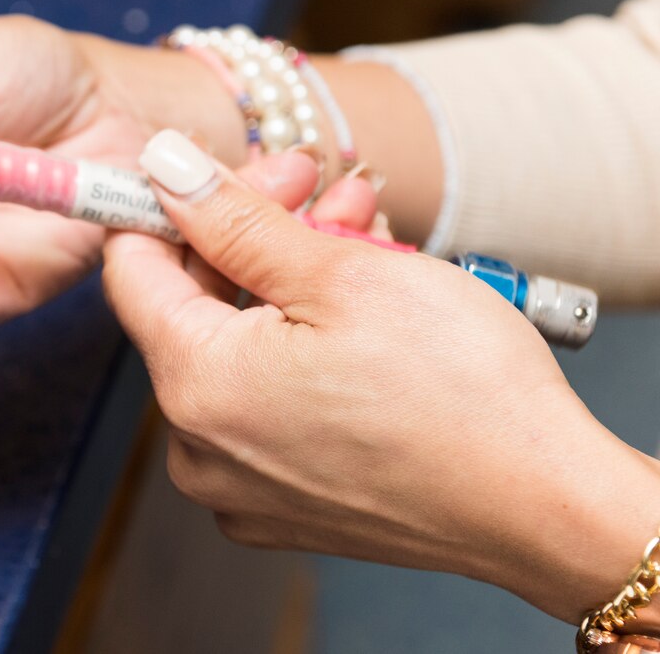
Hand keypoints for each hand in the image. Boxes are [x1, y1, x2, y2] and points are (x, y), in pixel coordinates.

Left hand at [103, 130, 659, 623]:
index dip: (171, 204)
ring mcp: (238, 483)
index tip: (219, 170)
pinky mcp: (280, 501)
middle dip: (254, 231)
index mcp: (195, 386)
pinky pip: (264, 399)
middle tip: (321, 184)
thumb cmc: (458, 390)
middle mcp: (197, 446)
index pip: (131, 269)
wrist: (542, 506)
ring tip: (363, 235)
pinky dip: (299, 345)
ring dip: (288, 279)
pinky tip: (359, 307)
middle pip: (193, 304)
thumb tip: (161, 166)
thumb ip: (232, 218)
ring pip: (237, 346)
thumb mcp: (337, 273)